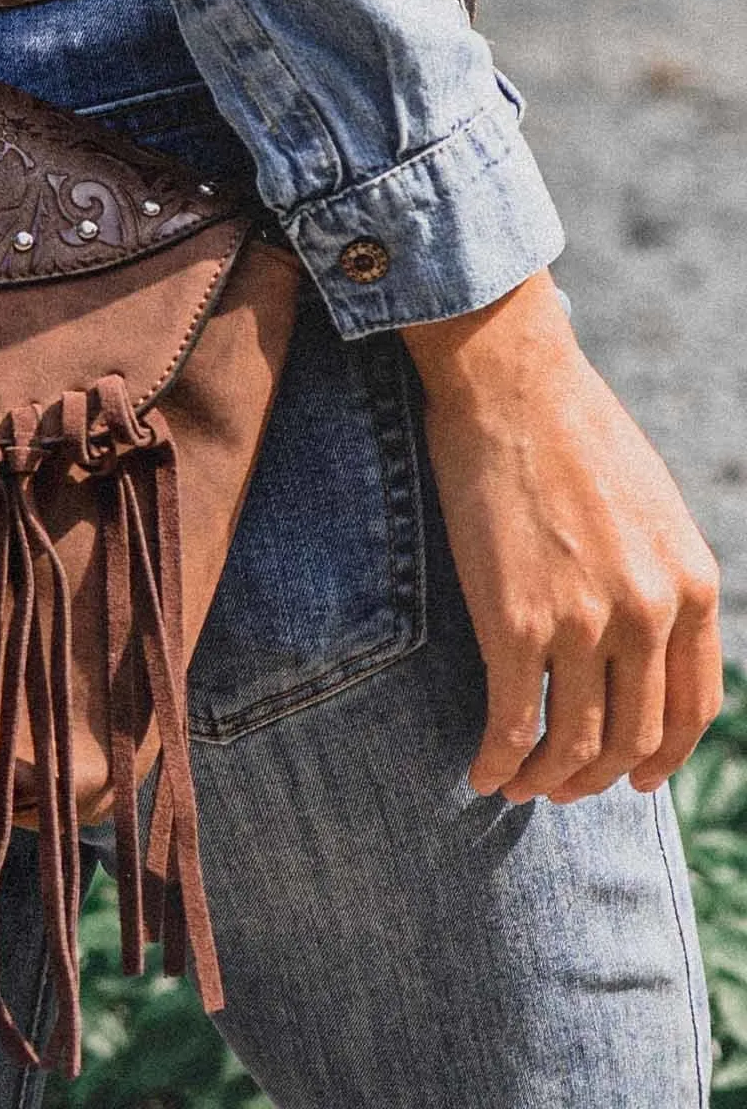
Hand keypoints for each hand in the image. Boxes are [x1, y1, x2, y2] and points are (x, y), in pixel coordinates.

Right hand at [399, 270, 723, 803]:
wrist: (511, 387)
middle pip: (633, 736)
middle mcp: (649, 614)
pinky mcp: (518, 623)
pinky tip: (481, 772)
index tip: (632, 778)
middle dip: (596, 777)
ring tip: (517, 786)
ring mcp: (585, 623)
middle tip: (561, 787)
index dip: (662, 757)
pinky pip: (514, 721)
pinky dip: (498, 760)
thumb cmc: (569, 431)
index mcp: (691, 586)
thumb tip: (637, 630)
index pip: (692, 709)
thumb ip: (655, 573)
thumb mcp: (649, 507)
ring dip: (546, 779)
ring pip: (576, 741)